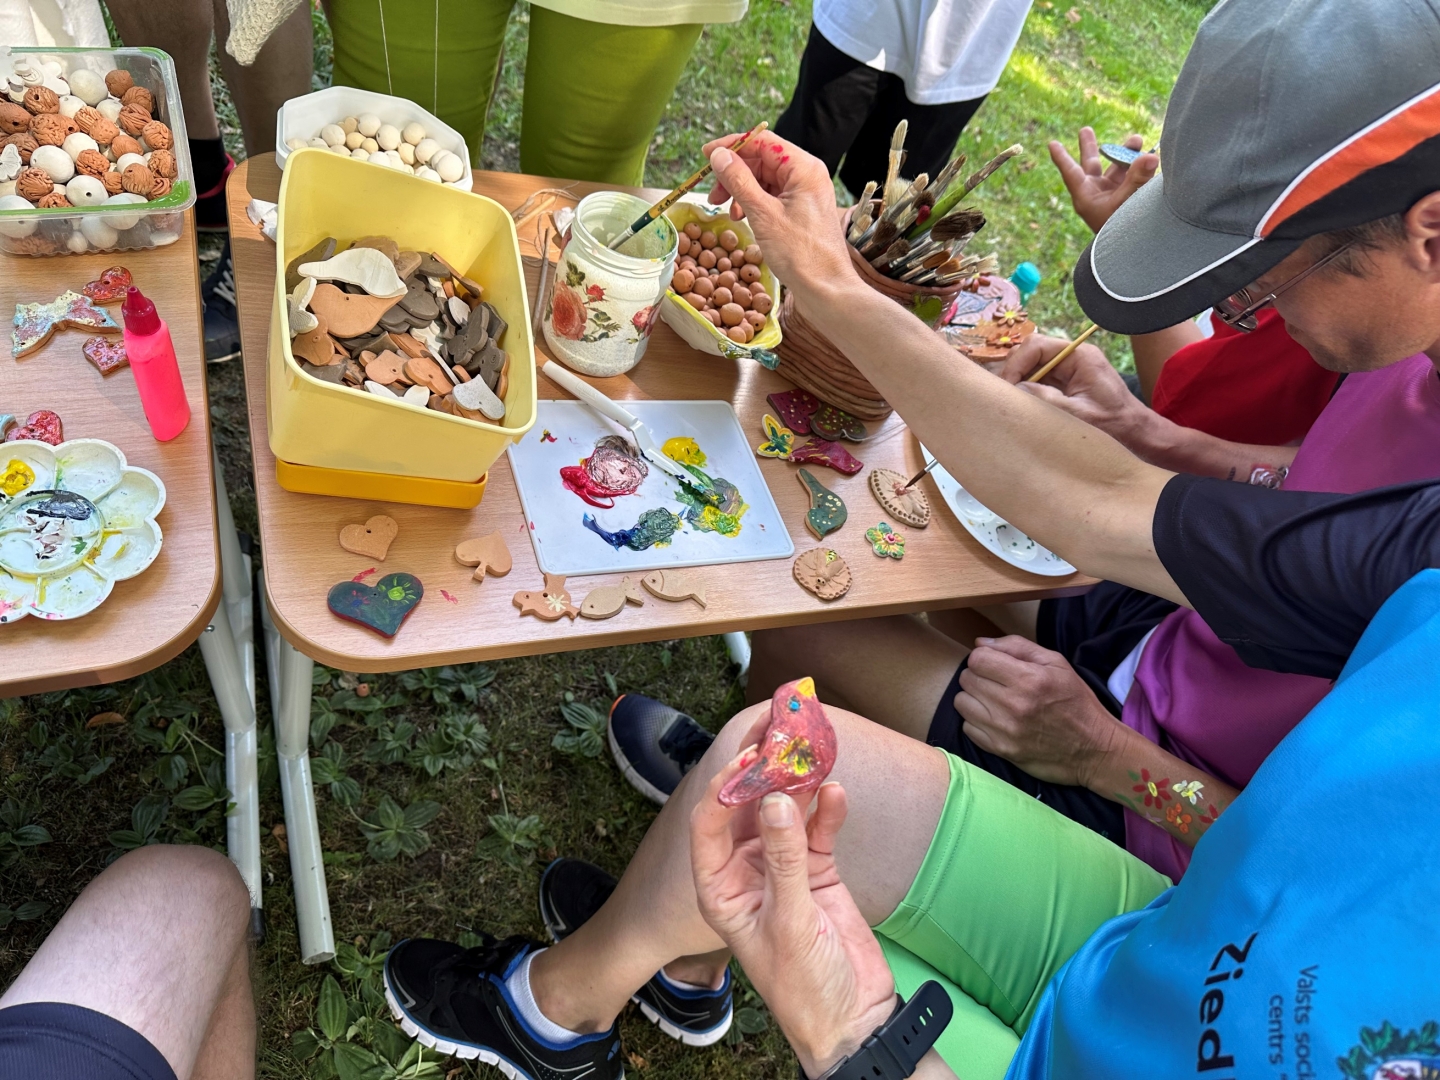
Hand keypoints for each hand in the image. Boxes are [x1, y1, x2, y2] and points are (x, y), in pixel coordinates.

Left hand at [691, 742, 895, 1077]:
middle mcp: (746, 870)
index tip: (749, 758)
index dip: (725, 787)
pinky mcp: (816, 869)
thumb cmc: (804, 986)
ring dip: (797, 781)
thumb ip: (784, 860)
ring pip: (784, 810)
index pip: (709, 823)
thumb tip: (778, 801)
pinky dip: (826, 809)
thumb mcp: (790, 921)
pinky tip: (836, 791)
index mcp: (721, 887)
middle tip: (779, 731)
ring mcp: (782, 867)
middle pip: (747, 807)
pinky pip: (817, 828)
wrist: (852, 1018)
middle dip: (762, 770)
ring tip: (811, 748)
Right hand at [702, 131, 857, 308]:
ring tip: (726, 210)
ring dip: (741, 190)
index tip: (707, 156)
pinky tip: (741, 217)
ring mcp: (805, 194)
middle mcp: (806, 175)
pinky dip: (753, 204)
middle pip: (762, 160)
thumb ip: (739, 181)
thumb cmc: (801, 254)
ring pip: (764, 180)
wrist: (826, 289)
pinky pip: (771, 197)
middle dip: (734, 173)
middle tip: (712, 193)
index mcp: (803, 168)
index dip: (732, 146)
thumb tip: (719, 156)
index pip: (763, 142)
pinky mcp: (801, 211)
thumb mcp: (763, 214)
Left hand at [955, 636, 1124, 787]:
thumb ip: (1017, 646)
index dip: (984, 657)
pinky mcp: (1000, 751)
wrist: (1094, 749)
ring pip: (961, 702)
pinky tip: (995, 719)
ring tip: (994, 700)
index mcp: (1029, 679)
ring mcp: (1004, 731)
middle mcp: (1013, 705)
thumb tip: (979, 643)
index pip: (977, 659)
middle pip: (967, 679)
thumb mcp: (1056, 663)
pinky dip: (977, 721)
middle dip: (979, 675)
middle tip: (997, 682)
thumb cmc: (1076, 702)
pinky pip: (968, 727)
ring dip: (974, 697)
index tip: (995, 664)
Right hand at [999, 336, 1150, 446]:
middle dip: (1014, 371)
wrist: (1134, 434)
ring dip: (1018, 382)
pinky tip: (1022, 406)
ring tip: (1012, 402)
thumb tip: (1015, 390)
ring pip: (1030, 366)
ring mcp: (1067, 370)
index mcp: (1079, 356)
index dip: (1016, 363)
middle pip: (1030, 352)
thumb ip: (1046, 400)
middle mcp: (1071, 358)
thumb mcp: (1077, 414)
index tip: (1007, 386)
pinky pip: (1037, 380)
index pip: (1036, 346)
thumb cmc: (1114, 425)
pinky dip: (1026, 391)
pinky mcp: (1064, 384)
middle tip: (1005, 396)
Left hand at [1048, 128, 1157, 232]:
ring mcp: (1111, 194)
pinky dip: (1140, 167)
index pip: (1071, 173)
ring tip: (1137, 140)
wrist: (1132, 251)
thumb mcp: (1127, 204)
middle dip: (1090, 147)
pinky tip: (1150, 158)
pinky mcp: (1126, 196)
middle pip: (1091, 165)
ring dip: (1126, 153)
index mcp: (1086, 197)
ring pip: (1116, 167)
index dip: (1062, 158)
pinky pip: (1131, 176)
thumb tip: (1151, 156)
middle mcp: (1096, 193)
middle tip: (1084, 129)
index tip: (1051, 144)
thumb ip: (1138, 180)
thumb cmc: (1121, 232)